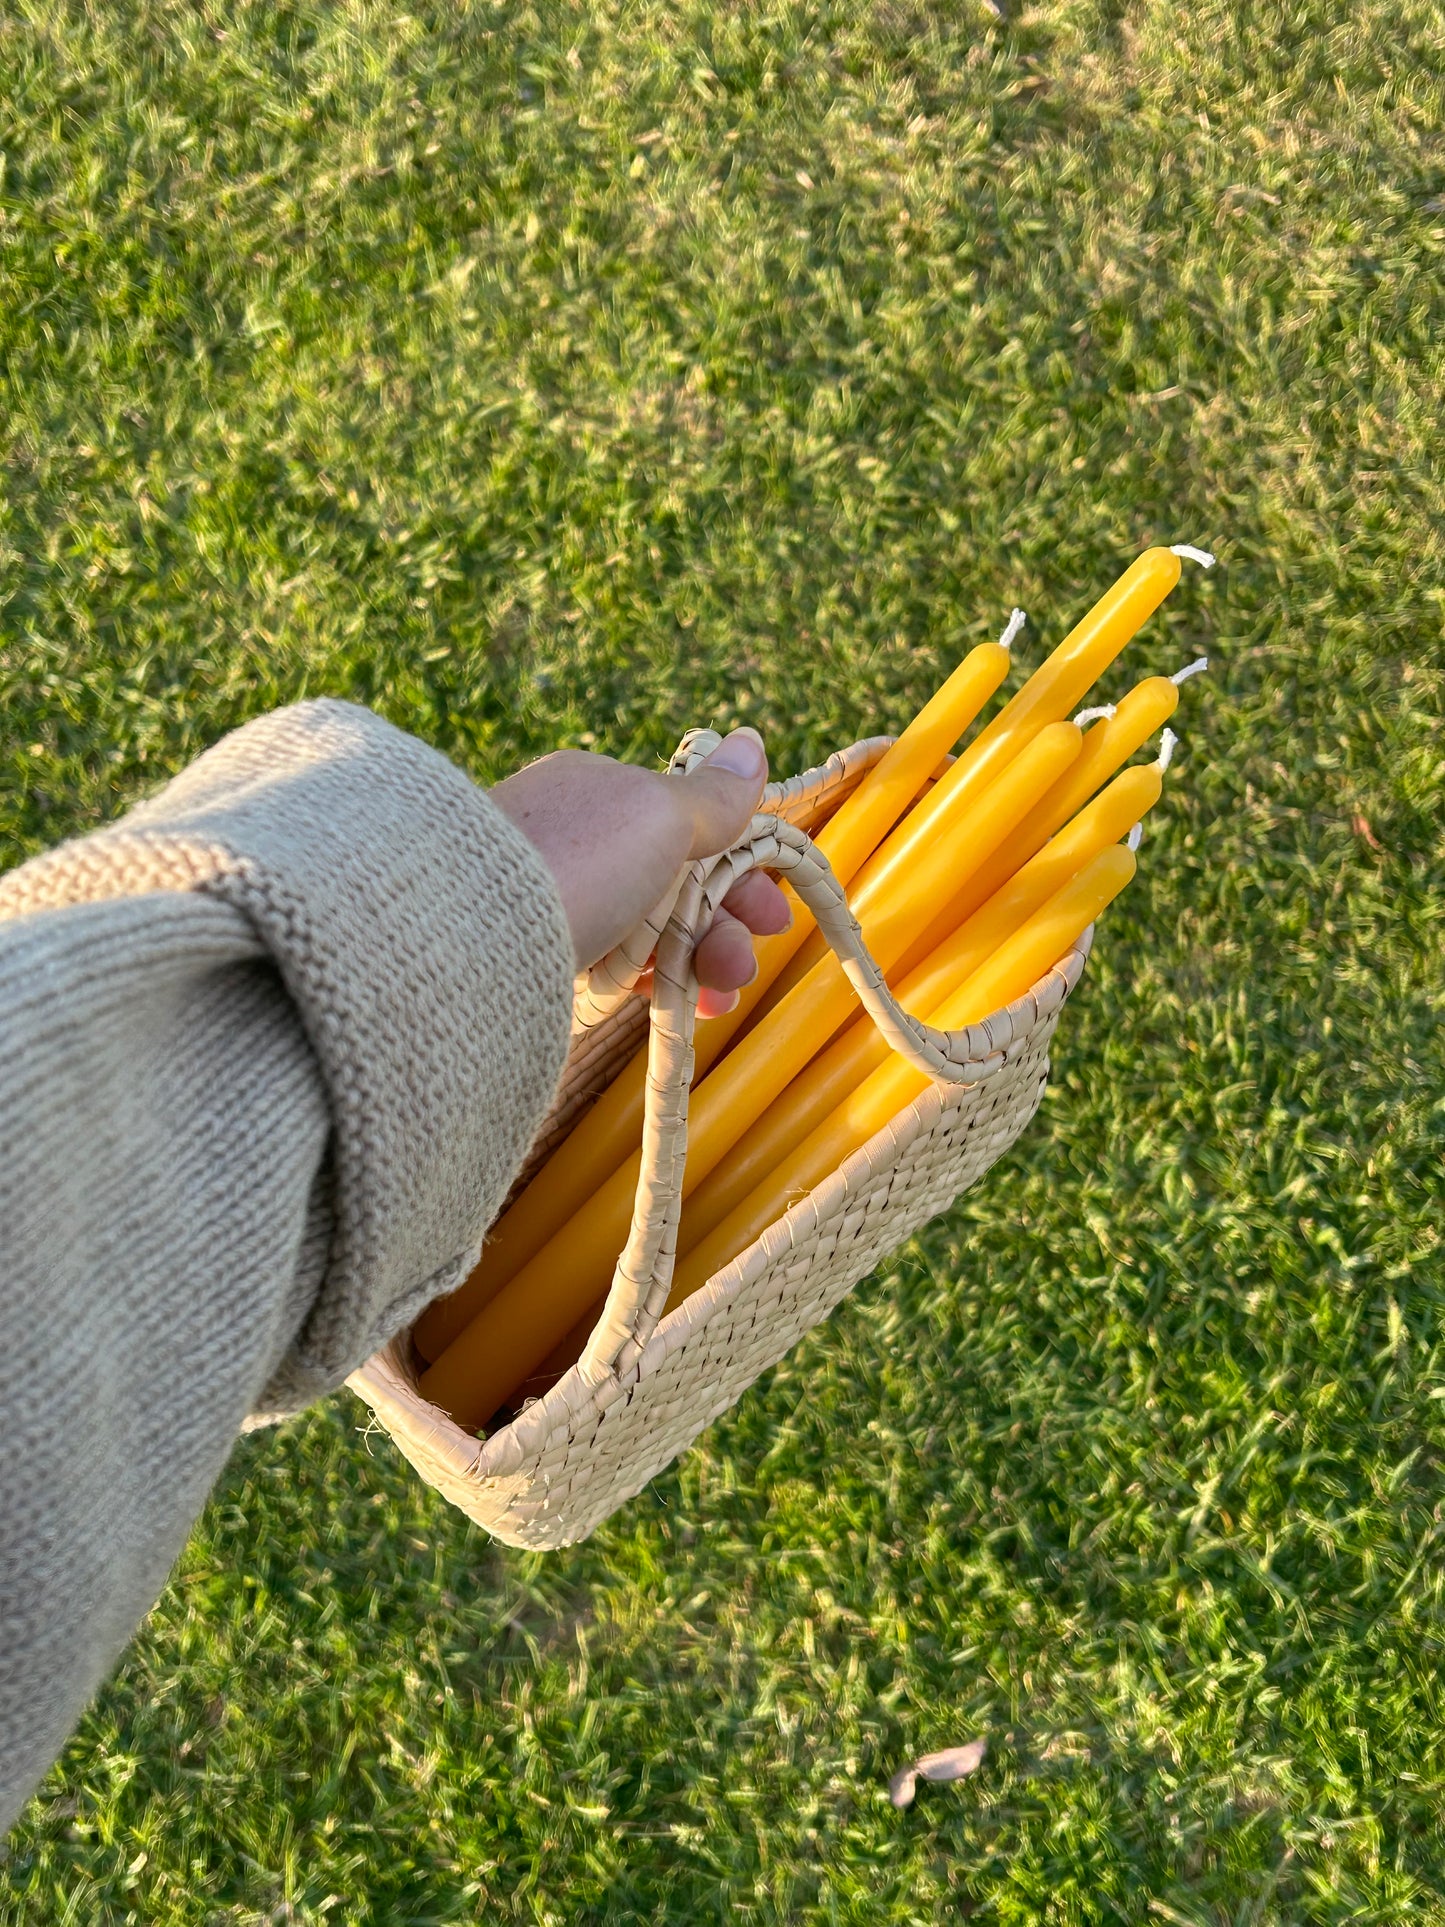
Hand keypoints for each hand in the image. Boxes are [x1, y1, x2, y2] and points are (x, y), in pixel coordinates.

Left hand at [492, 728, 791, 1017]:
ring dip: (697, 961)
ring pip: (645, 929)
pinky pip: (608, 965)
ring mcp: (554, 897)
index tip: (772, 915)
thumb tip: (751, 743)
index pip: (687, 823)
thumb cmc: (576, 861)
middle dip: (723, 926)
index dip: (738, 868)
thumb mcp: (657, 816)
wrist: (465, 939)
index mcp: (600, 791)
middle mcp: (576, 838)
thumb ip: (710, 796)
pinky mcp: (536, 955)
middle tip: (744, 968)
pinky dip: (649, 984)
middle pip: (673, 882)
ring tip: (718, 998)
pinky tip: (675, 1007)